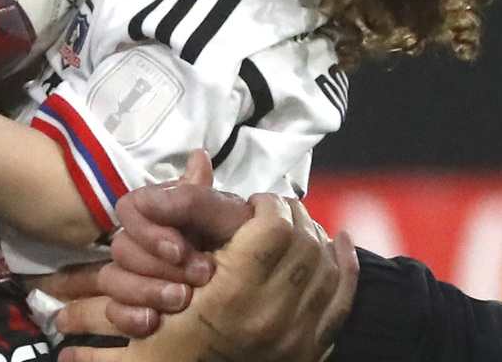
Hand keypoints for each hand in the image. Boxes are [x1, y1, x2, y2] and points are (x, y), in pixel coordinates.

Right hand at [60, 150, 235, 338]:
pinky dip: (130, 316)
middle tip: (199, 278)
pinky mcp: (132, 308)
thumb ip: (201, 196)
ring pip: (112, 278)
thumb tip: (187, 165)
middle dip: (158, 266)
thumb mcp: (232, 220)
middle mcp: (144, 242)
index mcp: (163, 215)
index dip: (149, 230)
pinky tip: (154, 321)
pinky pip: (112, 310)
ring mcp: (135, 276)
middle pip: (121, 247)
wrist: (261, 299)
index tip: (179, 249)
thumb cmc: (245, 250)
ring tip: (182, 301)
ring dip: (146, 290)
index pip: (130, 209)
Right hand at [125, 195, 358, 361]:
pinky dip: (344, 265)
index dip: (267, 205)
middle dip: (290, 214)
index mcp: (231, 295)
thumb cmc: (166, 341)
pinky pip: (342, 297)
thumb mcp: (157, 284)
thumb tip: (198, 158)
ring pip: (326, 264)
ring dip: (313, 235)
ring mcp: (297, 334)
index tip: (252, 203)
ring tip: (294, 224)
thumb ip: (180, 224)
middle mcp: (271, 314)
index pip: (274, 227)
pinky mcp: (312, 348)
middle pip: (304, 240)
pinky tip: (338, 243)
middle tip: (272, 210)